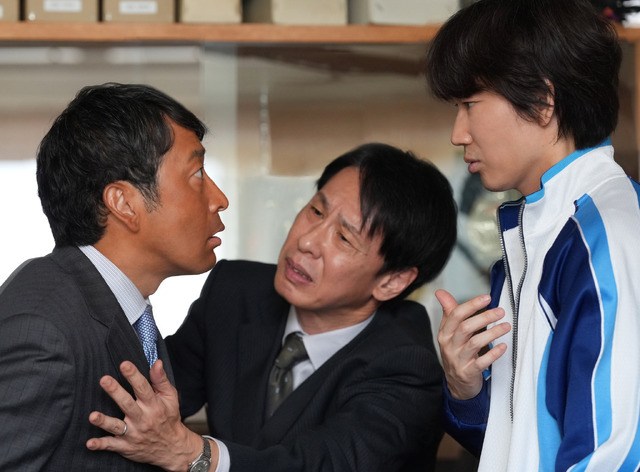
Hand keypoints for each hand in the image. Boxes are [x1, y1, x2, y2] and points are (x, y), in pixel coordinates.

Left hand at [86, 360, 216, 471]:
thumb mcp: (170, 397)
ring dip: (104, 421)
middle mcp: (143, 419)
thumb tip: (156, 362)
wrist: (172, 448)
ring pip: (117, 426)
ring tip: (93, 416)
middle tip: (105, 380)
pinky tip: (90, 443)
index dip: (134, 375)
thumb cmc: (168, 418)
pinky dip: (101, 445)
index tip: (124, 364)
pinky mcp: (126, 446)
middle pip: (127, 404)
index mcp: (154, 405)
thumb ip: (161, 380)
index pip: (143, 388)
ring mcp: (133, 434)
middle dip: (116, 392)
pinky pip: (111, 446)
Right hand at [435, 289, 510, 399]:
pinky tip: (503, 346)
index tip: (487, 298)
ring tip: (506, 326)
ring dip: (492, 333)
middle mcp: (449, 346)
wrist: (456, 383)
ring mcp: (458, 360)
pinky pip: (481, 362)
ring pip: (474, 343)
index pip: (456, 315)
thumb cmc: (456, 352)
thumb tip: (440, 292)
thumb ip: (449, 312)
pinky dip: (493, 353)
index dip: (472, 305)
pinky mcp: (468, 373)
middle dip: (485, 317)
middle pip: (465, 327)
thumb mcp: (449, 333)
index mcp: (445, 333)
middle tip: (500, 311)